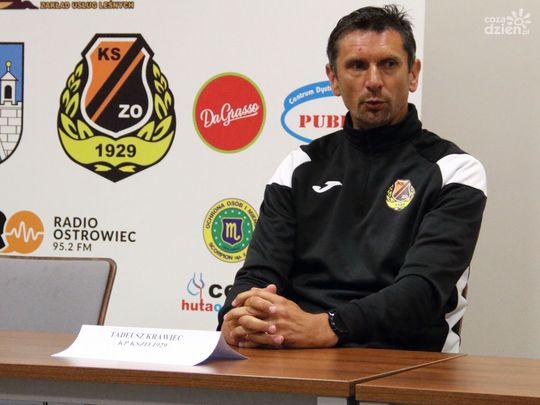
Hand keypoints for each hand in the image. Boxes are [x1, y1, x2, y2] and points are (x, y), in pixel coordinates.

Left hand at [223, 285, 338, 347]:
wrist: (312, 330)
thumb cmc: (297, 315)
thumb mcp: (284, 302)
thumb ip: (269, 296)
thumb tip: (253, 290)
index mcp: (277, 301)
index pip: (255, 295)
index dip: (242, 297)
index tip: (235, 302)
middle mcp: (275, 311)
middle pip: (250, 309)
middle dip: (236, 313)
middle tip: (227, 317)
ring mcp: (276, 325)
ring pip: (251, 325)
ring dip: (239, 328)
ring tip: (232, 331)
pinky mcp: (277, 338)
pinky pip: (258, 340)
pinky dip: (248, 341)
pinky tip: (242, 342)